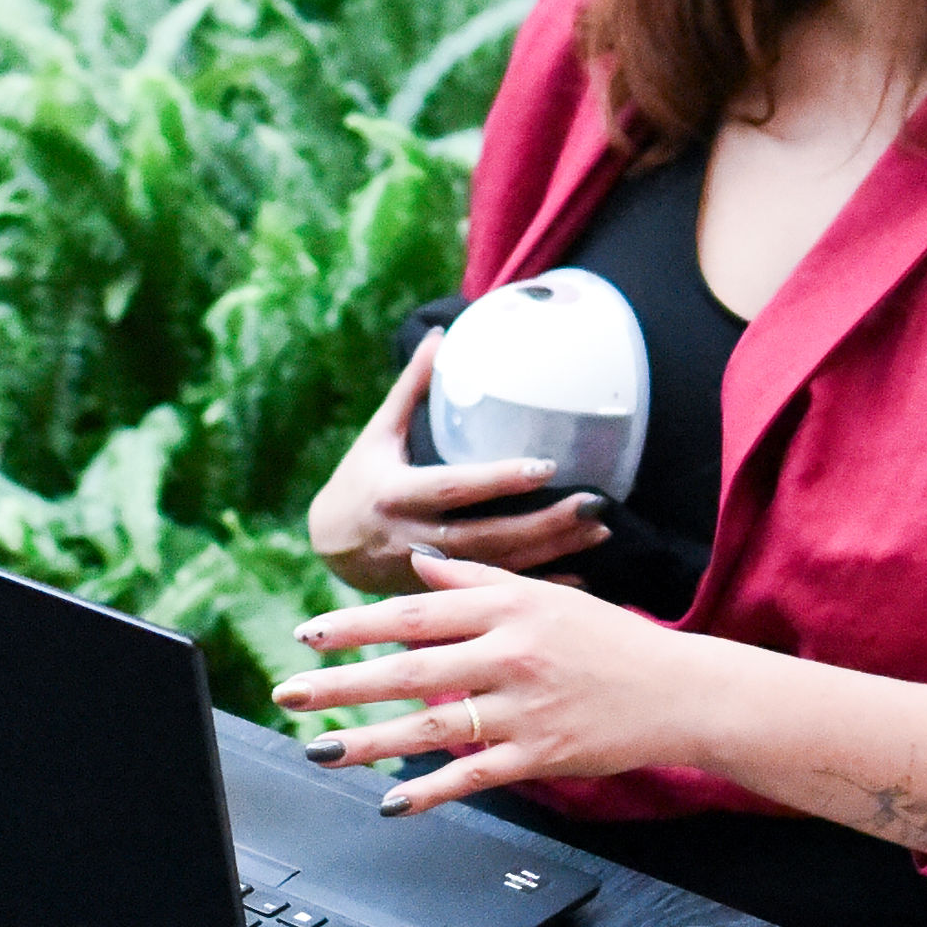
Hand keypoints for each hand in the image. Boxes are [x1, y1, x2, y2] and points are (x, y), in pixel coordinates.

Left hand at [272, 547, 693, 809]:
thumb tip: (418, 565)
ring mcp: (525, 708)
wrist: (680, 691)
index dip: (357, 625)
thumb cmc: (610, 642)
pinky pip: (473, 776)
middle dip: (342, 683)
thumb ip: (477, 580)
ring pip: (432, 727)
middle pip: (411, 669)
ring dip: (369, 741)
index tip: (308, 635)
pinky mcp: (541, 755)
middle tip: (289, 693)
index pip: (416, 614)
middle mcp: (511, 654)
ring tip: (319, 750)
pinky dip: (430, 791)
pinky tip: (391, 802)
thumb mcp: (546, 596)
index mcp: (509, 609)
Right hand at [306, 334, 611, 595]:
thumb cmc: (359, 478)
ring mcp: (426, 571)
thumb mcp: (377, 434)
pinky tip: (579, 576)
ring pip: (497, 566)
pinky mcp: (439, 592)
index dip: (499, 479)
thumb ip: (412, 388)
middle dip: (542, 525)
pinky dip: (537, 585)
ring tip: (598, 532)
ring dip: (551, 552)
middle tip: (592, 506)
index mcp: (396, 493)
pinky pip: (493, 592)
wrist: (329, 546)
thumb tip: (441, 334)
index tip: (547, 466)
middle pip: (486, 536)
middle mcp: (411, 536)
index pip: (454, 487)